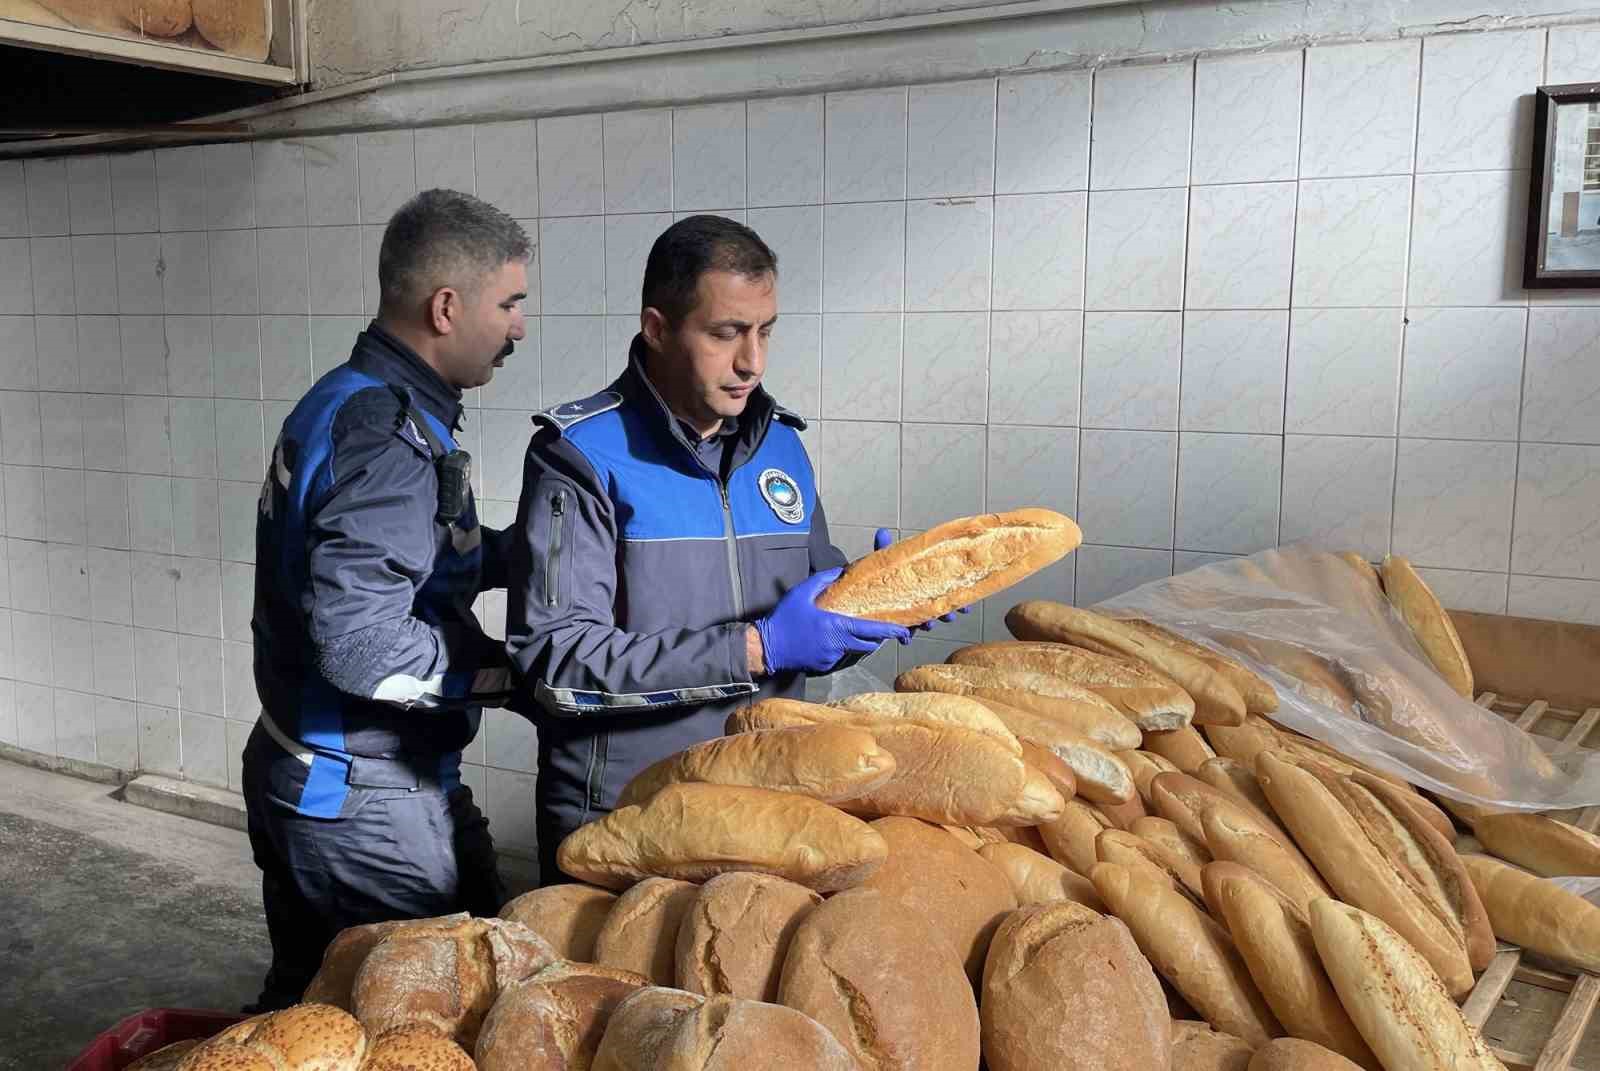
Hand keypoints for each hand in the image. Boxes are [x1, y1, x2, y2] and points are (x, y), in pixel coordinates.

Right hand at [755, 568, 910, 674]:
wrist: (767, 647)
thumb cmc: (784, 619)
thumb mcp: (802, 592)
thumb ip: (824, 579)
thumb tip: (841, 570)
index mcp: (837, 626)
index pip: (872, 630)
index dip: (891, 631)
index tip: (905, 631)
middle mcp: (839, 645)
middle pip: (870, 645)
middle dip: (879, 638)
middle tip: (882, 629)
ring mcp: (833, 658)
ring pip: (856, 651)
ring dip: (860, 643)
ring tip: (854, 631)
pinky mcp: (825, 667)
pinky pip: (841, 658)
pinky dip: (842, 649)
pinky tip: (831, 641)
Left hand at [873, 528, 971, 631]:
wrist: (858, 598)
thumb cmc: (874, 577)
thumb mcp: (881, 561)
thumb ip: (882, 549)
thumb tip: (882, 532)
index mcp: (919, 583)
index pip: (941, 590)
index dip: (955, 598)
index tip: (965, 605)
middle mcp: (916, 600)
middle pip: (936, 608)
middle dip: (945, 613)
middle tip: (950, 615)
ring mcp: (907, 614)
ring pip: (923, 621)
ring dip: (928, 623)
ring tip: (929, 624)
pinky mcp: (895, 625)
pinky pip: (903, 633)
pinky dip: (905, 636)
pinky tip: (905, 638)